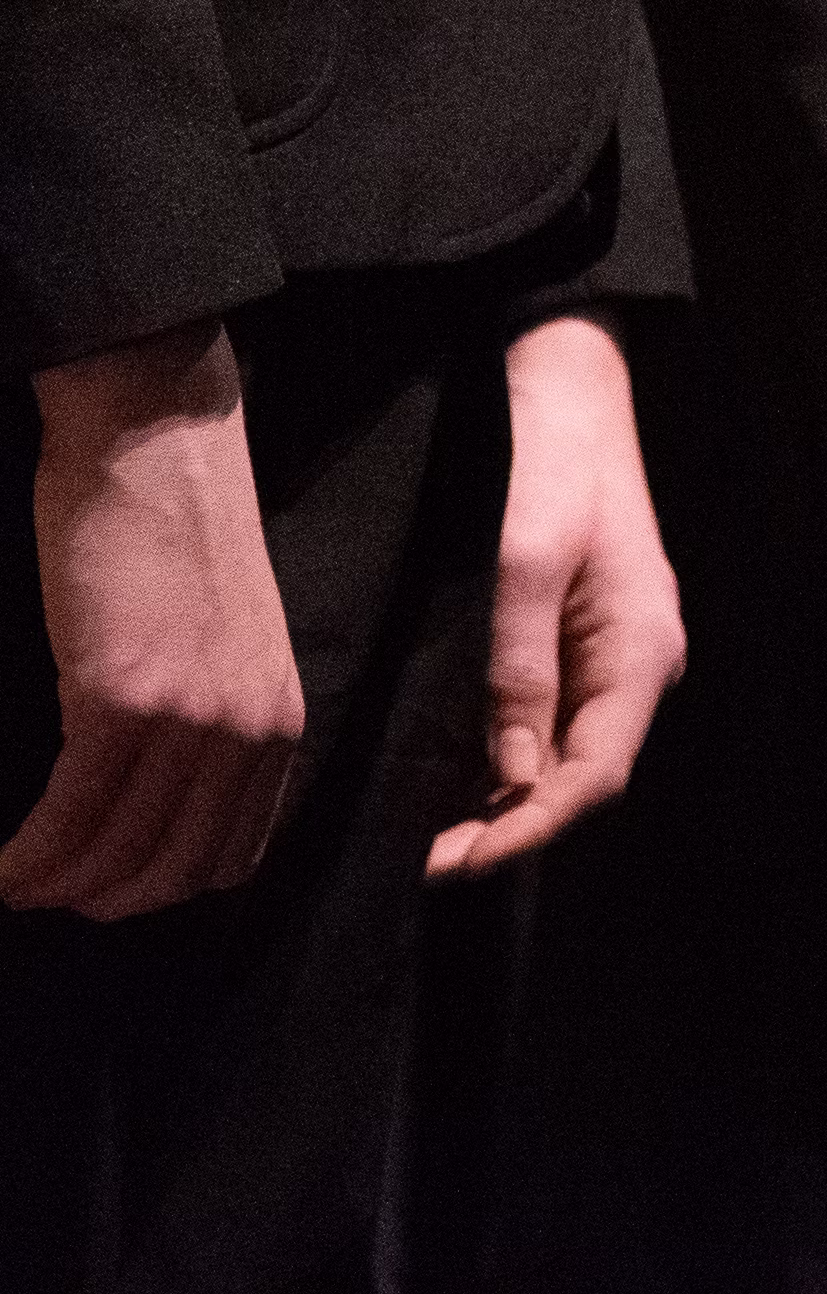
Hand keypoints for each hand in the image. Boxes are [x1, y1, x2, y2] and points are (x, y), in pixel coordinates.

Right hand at [2, 325, 299, 917]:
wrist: (160, 446)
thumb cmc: (177, 541)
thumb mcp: (229, 643)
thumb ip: (215, 722)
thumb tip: (157, 801)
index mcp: (278, 720)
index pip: (229, 856)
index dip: (156, 888)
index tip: (100, 888)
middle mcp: (247, 729)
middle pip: (172, 871)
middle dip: (101, 900)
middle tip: (44, 895)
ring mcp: (189, 717)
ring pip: (116, 854)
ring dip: (53, 887)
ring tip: (12, 884)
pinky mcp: (122, 697)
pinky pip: (71, 816)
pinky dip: (28, 858)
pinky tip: (0, 868)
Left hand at [425, 314, 680, 877]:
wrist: (573, 399)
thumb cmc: (552, 472)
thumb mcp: (526, 565)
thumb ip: (520, 670)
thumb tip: (511, 774)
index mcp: (642, 652)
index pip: (594, 774)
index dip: (529, 827)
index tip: (454, 861)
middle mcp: (642, 666)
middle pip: (584, 774)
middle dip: (512, 825)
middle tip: (424, 860)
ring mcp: (620, 656)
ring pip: (569, 753)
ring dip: (508, 799)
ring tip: (430, 833)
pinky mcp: (591, 643)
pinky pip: (558, 720)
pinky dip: (511, 759)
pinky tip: (459, 777)